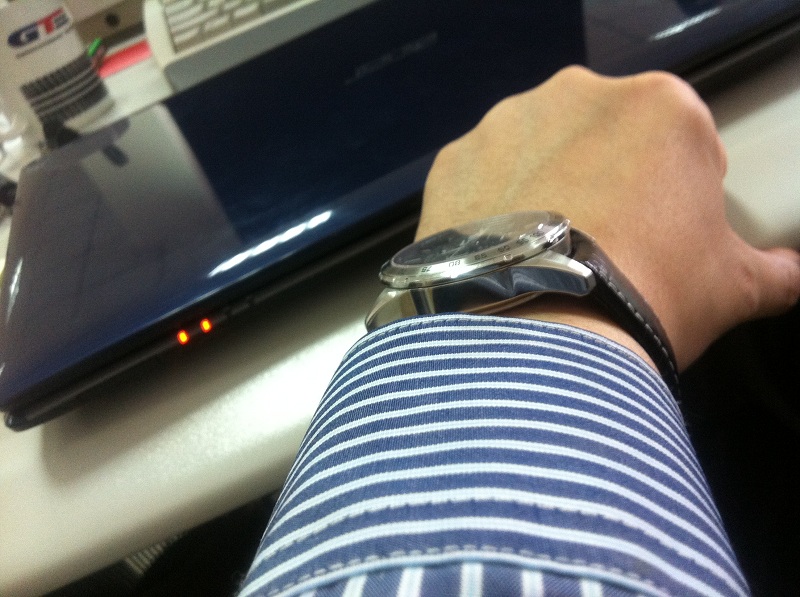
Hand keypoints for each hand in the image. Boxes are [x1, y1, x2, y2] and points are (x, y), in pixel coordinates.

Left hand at [417, 66, 799, 370]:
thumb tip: (791, 275)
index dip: (675, 192)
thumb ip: (772, 271)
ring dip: (544, 190)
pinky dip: (489, 209)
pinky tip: (500, 255)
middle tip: (602, 248)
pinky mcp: (451, 162)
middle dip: (605, 181)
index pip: (679, 140)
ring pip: (536, 152)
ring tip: (545, 257)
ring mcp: (504, 124)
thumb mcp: (732, 287)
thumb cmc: (648, 296)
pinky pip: (480, 179)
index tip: (662, 236)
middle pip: (601, 139)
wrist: (539, 340)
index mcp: (659, 106)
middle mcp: (575, 96)